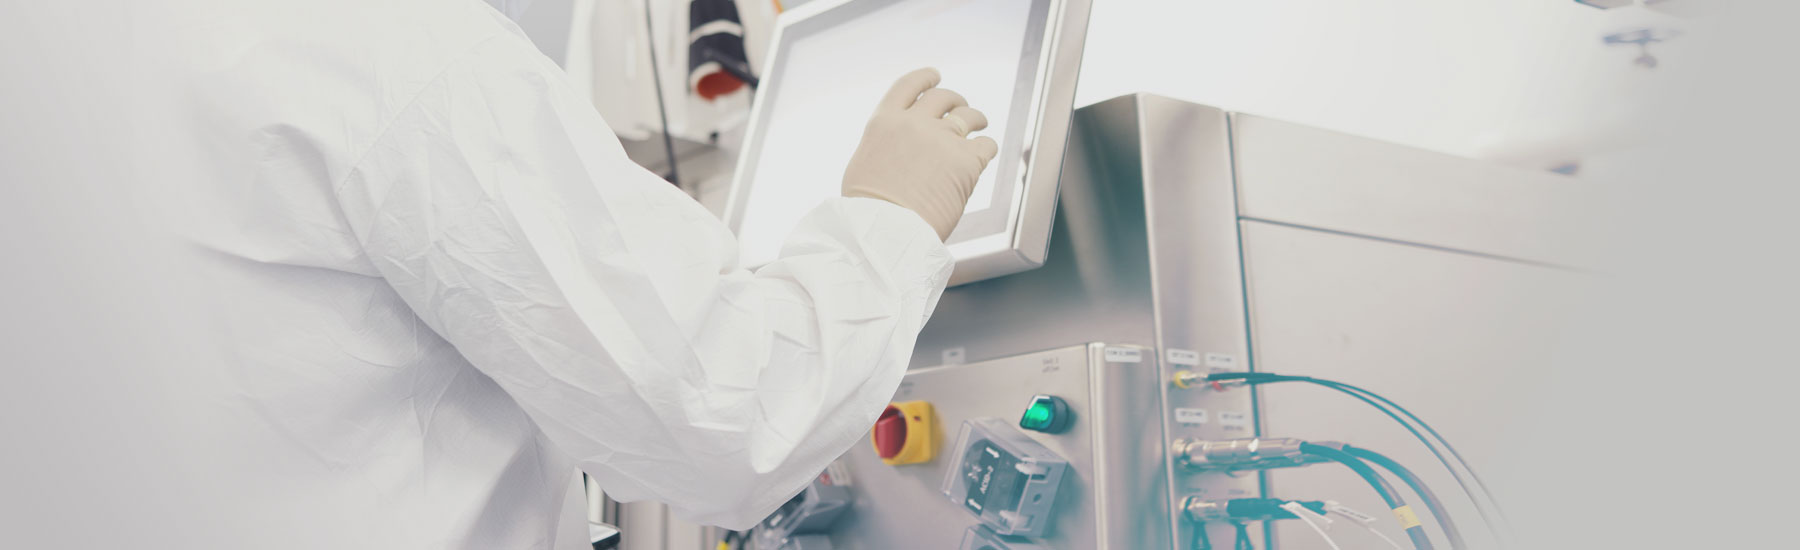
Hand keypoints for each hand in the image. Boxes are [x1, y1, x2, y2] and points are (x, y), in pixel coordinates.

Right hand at [841, 68, 998, 240]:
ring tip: (980, 123)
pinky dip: (986, 148)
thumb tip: (899, 144)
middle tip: (960, 107)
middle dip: (954, 100)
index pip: (909, 85)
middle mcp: (914, 123)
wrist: (884, 234)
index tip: (935, 76)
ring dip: (976, 117)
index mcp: (885, 121)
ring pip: (970, 116)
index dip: (926, 78)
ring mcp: (942, 140)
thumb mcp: (864, 163)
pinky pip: (986, 145)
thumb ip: (884, 144)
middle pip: (943, 97)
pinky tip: (983, 154)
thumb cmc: (869, 212)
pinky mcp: (966, 162)